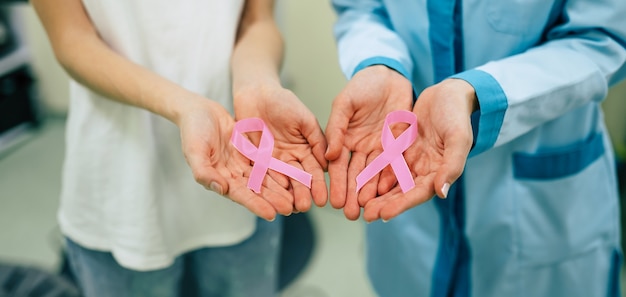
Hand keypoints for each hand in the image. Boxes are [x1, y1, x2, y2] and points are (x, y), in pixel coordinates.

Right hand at [177, 97, 294, 220]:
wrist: (199, 110)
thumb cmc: (192, 130)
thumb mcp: (194, 150)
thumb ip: (204, 172)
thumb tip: (221, 189)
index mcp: (219, 178)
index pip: (240, 195)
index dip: (256, 205)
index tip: (271, 214)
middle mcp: (233, 174)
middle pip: (256, 190)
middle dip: (273, 200)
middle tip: (291, 209)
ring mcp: (243, 163)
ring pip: (264, 178)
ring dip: (279, 188)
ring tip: (296, 197)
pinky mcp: (251, 152)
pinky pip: (267, 162)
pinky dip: (279, 169)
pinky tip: (293, 175)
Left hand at [234, 84, 327, 212]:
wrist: (256, 93)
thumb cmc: (283, 101)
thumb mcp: (304, 119)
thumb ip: (316, 139)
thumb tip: (330, 160)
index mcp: (305, 150)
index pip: (313, 171)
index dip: (318, 185)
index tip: (323, 199)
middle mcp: (289, 159)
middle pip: (296, 180)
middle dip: (301, 194)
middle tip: (305, 207)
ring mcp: (271, 161)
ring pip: (278, 182)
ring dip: (283, 196)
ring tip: (287, 208)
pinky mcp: (254, 160)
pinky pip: (258, 175)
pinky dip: (262, 187)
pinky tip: (265, 198)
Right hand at [325, 65, 413, 219]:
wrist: (389, 74)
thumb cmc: (362, 85)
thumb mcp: (344, 103)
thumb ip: (336, 128)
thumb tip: (329, 156)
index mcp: (344, 139)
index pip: (338, 166)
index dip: (336, 183)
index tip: (333, 202)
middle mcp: (361, 148)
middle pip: (356, 175)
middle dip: (353, 195)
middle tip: (351, 215)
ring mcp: (379, 148)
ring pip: (374, 175)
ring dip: (371, 193)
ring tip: (369, 211)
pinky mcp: (398, 145)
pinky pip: (394, 165)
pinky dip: (390, 180)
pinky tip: (388, 195)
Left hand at [362, 78, 476, 221]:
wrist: (449, 93)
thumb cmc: (457, 115)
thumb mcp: (458, 138)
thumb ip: (451, 165)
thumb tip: (441, 192)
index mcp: (440, 171)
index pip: (418, 193)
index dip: (401, 204)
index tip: (383, 215)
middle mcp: (425, 169)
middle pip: (402, 191)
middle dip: (384, 204)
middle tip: (364, 215)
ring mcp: (412, 159)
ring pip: (391, 180)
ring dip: (376, 192)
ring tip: (359, 203)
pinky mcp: (402, 147)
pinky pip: (385, 162)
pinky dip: (374, 172)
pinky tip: (359, 179)